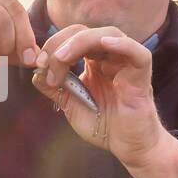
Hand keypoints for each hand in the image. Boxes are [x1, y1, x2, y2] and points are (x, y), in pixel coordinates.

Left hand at [32, 25, 177, 177]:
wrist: (125, 145)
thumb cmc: (102, 124)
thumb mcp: (70, 104)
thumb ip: (54, 88)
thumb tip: (35, 72)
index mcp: (93, 60)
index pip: (71, 38)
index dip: (52, 45)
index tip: (37, 64)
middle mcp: (110, 57)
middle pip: (85, 32)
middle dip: (60, 43)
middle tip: (44, 63)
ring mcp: (126, 64)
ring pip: (108, 35)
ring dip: (81, 42)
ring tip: (62, 58)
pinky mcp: (142, 75)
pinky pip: (139, 53)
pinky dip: (123, 45)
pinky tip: (105, 44)